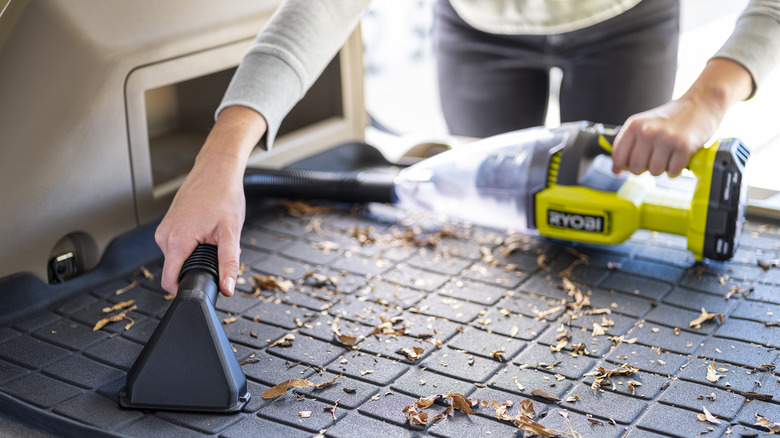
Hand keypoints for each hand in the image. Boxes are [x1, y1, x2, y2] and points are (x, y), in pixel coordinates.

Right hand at [155, 106, 266, 295]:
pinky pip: (176, 244)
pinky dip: (191, 243)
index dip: (184, 289)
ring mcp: (164, 228)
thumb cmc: (223, 194)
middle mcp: (164, 235)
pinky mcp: (167, 223)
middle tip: (216, 250)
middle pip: (175, 269)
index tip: (201, 288)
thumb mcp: (231, 233)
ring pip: (176, 256)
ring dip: (194, 254)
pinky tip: (205, 229)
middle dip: (196, 268)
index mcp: (177, 240)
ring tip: (211, 236)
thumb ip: (228, 263)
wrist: (217, 169)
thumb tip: (227, 287)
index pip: (169, 280)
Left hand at [612, 58, 753, 176]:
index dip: (624, 165)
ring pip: (654, 172)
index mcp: (634, 125)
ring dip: (662, 168)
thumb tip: (615, 170)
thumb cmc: (672, 117)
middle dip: (645, 168)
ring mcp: (665, 139)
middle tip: (655, 157)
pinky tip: (679, 156)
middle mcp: (647, 132)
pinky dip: (676, 169)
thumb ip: (628, 145)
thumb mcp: (644, 124)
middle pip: (635, 168)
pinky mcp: (683, 147)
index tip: (631, 164)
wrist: (701, 103)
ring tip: (669, 154)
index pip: (618, 157)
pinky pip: (672, 172)